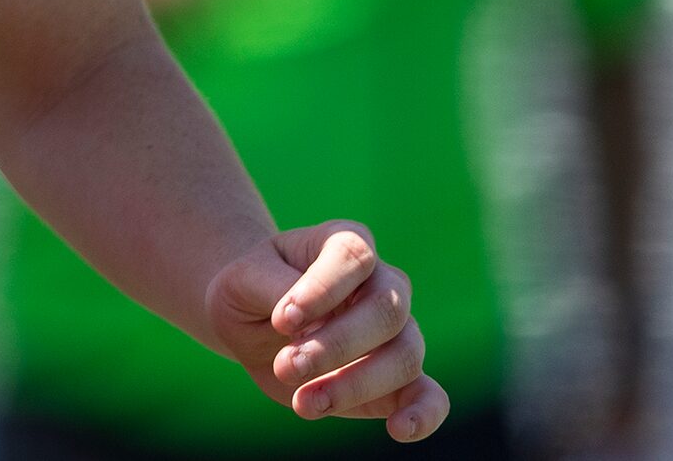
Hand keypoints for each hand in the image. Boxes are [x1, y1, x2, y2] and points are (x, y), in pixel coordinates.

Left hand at [205, 220, 448, 441]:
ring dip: (354, 385)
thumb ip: (272, 288)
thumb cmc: (250, 290)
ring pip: (405, 355)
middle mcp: (383, 283)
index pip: (354, 257)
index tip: (283, 320)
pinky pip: (431, 395)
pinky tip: (398, 429)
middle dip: (335, 346)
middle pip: (387, 310)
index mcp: (344, 243)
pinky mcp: (398, 379)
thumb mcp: (242, 279)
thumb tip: (304, 321)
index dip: (323, 290)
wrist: (253, 322)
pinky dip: (423, 414)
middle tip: (286, 366)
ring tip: (303, 403)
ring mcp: (397, 331)